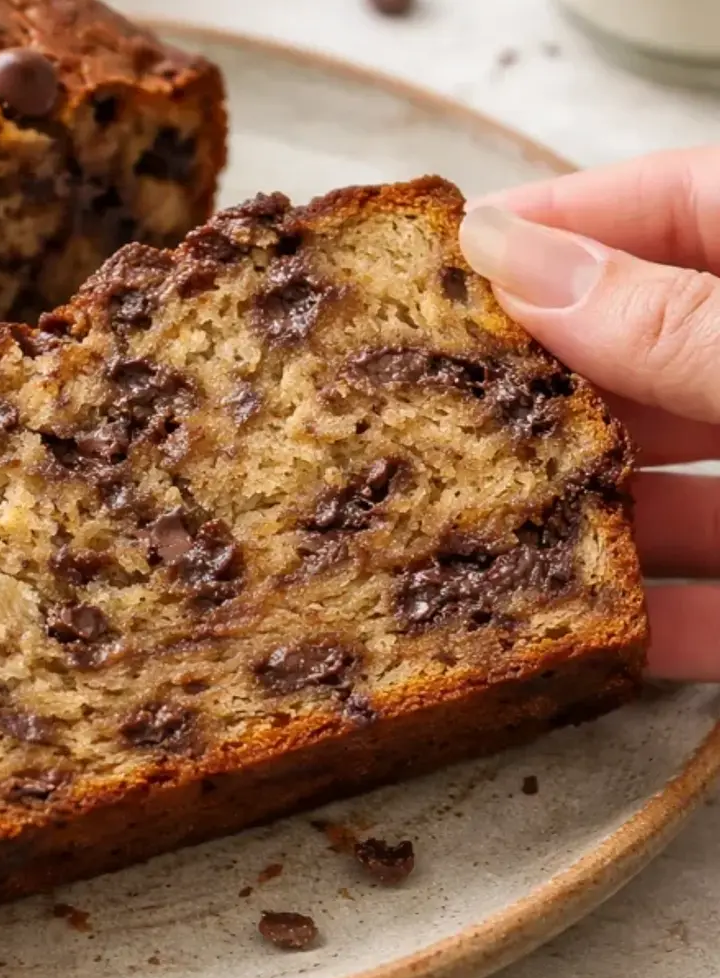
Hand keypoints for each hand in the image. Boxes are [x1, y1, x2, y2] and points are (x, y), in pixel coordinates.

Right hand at [460, 146, 719, 681]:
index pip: (679, 207)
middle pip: (642, 357)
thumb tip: (523, 267)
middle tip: (421, 393)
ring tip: (458, 523)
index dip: (562, 215)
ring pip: (658, 493)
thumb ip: (681, 325)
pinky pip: (704, 610)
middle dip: (533, 381)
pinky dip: (643, 630)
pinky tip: (569, 634)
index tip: (451, 249)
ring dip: (565, 517)